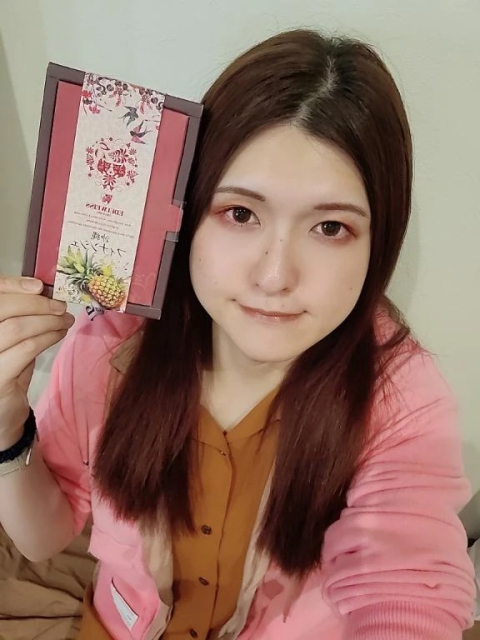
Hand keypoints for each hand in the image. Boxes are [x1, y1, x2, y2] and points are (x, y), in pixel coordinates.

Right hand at [0, 276, 74, 447]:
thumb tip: (44, 295)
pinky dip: (47, 338)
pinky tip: (58, 335)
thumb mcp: (8, 343)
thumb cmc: (4, 374)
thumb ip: (19, 319)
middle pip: (3, 308)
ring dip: (47, 321)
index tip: (38, 286)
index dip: (13, 286)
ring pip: (16, 327)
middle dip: (37, 303)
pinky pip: (26, 349)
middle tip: (60, 306)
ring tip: (65, 320)